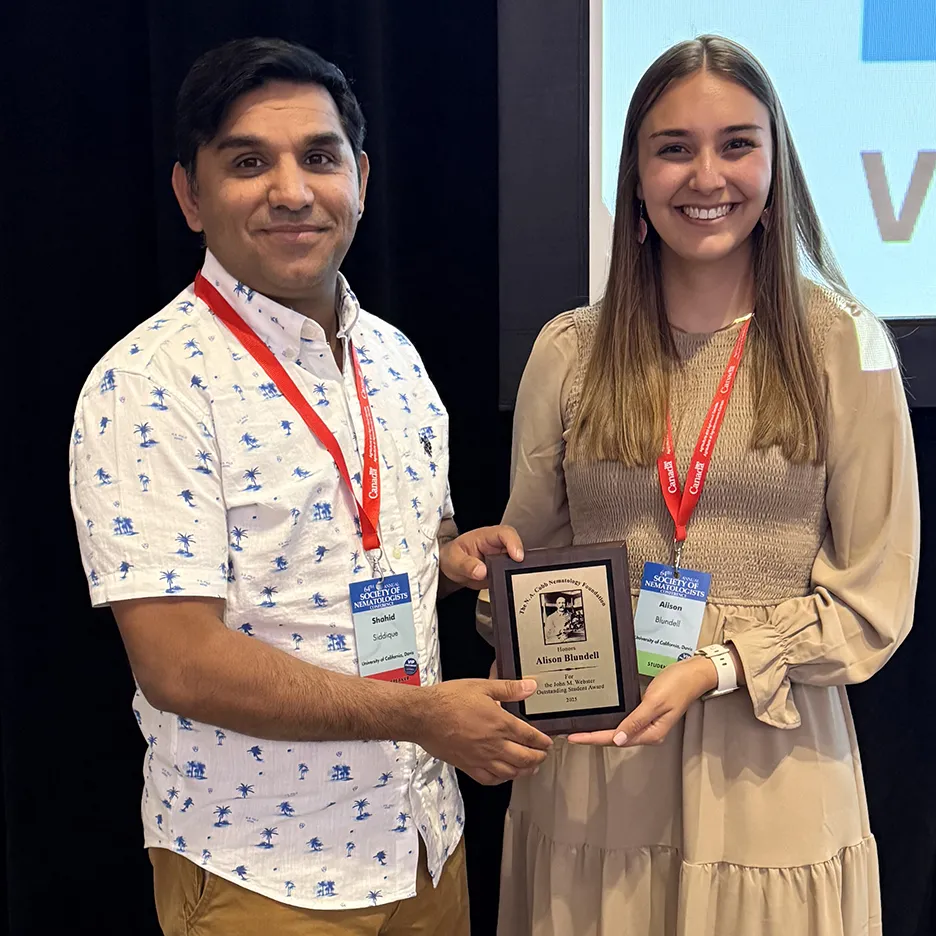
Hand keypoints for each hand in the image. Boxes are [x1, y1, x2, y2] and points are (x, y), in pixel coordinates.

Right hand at [415, 678, 551, 784]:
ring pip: (511, 772)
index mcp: (500, 723)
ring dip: (524, 771)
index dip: (542, 741)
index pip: (529, 737)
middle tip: (542, 756)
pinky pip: (490, 779)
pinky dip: (502, 779)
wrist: (424, 716)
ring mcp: (481, 758)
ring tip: (530, 768)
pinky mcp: (468, 766)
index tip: (547, 742)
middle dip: (538, 758)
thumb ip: (508, 688)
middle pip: (525, 758)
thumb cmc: (449, 699)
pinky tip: (505, 775)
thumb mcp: (481, 686)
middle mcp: (494, 745)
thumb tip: (530, 687)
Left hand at [439, 524, 523, 590]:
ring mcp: (501, 560)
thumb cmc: (452, 557)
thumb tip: (481, 571)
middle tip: (518, 574)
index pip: (505, 533)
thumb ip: (466, 565)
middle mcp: (497, 546)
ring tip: (512, 583)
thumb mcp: (454, 559)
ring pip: (518, 564)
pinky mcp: (502, 572)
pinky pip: (512, 577)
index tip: (517, 556)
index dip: (514, 543)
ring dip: (518, 573)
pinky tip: (510, 589)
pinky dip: (514, 583)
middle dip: (521, 561)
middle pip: (517, 548)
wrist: (451, 570)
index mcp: (486, 536)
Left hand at [567, 657, 716, 747]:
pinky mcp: (647, 714)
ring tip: (582, 730)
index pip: (615, 739)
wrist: (694, 674)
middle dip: (593, 738)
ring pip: (619, 731)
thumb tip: (618, 739)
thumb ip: (636, 721)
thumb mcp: (654, 702)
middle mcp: (648, 732)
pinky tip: (602, 718)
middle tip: (572, 735)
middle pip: (615, 738)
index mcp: (651, 733)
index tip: (574, 737)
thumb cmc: (677, 685)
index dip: (593, 739)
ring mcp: (648, 724)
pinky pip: (625, 722)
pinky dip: (611, 721)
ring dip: (600, 731)